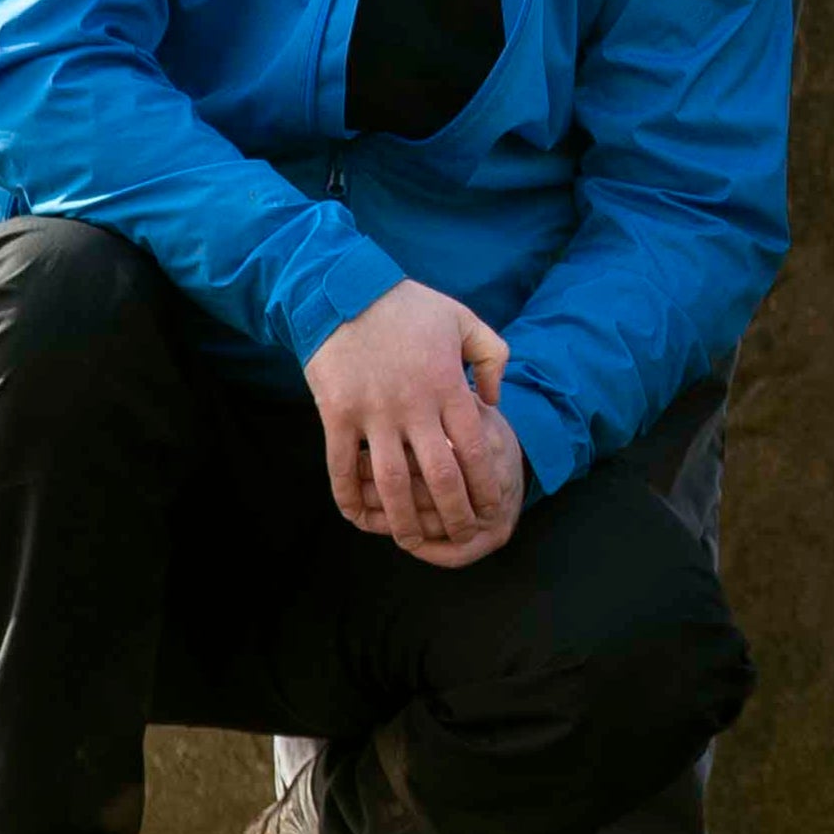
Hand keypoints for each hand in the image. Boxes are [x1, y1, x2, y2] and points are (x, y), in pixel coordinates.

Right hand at [307, 283, 525, 569]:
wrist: (345, 291)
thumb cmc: (409, 307)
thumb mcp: (464, 320)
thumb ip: (491, 357)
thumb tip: (496, 401)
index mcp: (447, 386)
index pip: (474, 448)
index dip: (485, 483)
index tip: (494, 506)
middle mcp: (414, 406)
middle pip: (439, 475)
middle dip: (454, 512)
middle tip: (462, 535)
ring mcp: (373, 413)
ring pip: (392, 481)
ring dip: (403, 517)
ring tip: (412, 541)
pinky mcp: (337, 415)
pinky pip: (341, 466)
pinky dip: (348, 496)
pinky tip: (359, 517)